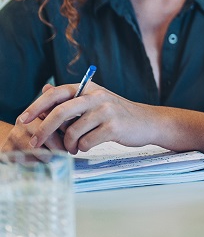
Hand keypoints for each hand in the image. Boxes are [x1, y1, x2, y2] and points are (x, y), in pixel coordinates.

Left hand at [17, 81, 153, 153]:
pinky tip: (88, 146)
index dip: (36, 106)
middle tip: (36, 143)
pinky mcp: (114, 127)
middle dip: (44, 130)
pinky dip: (82, 148)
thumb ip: (71, 98)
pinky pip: (86, 142)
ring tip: (73, 147)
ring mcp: (107, 111)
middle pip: (60, 112)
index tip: (23, 120)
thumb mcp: (95, 101)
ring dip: (68, 145)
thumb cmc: (117, 114)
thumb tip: (44, 89)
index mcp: (89, 88)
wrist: (147, 122)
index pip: (56, 94)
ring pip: (72, 132)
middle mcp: (97, 96)